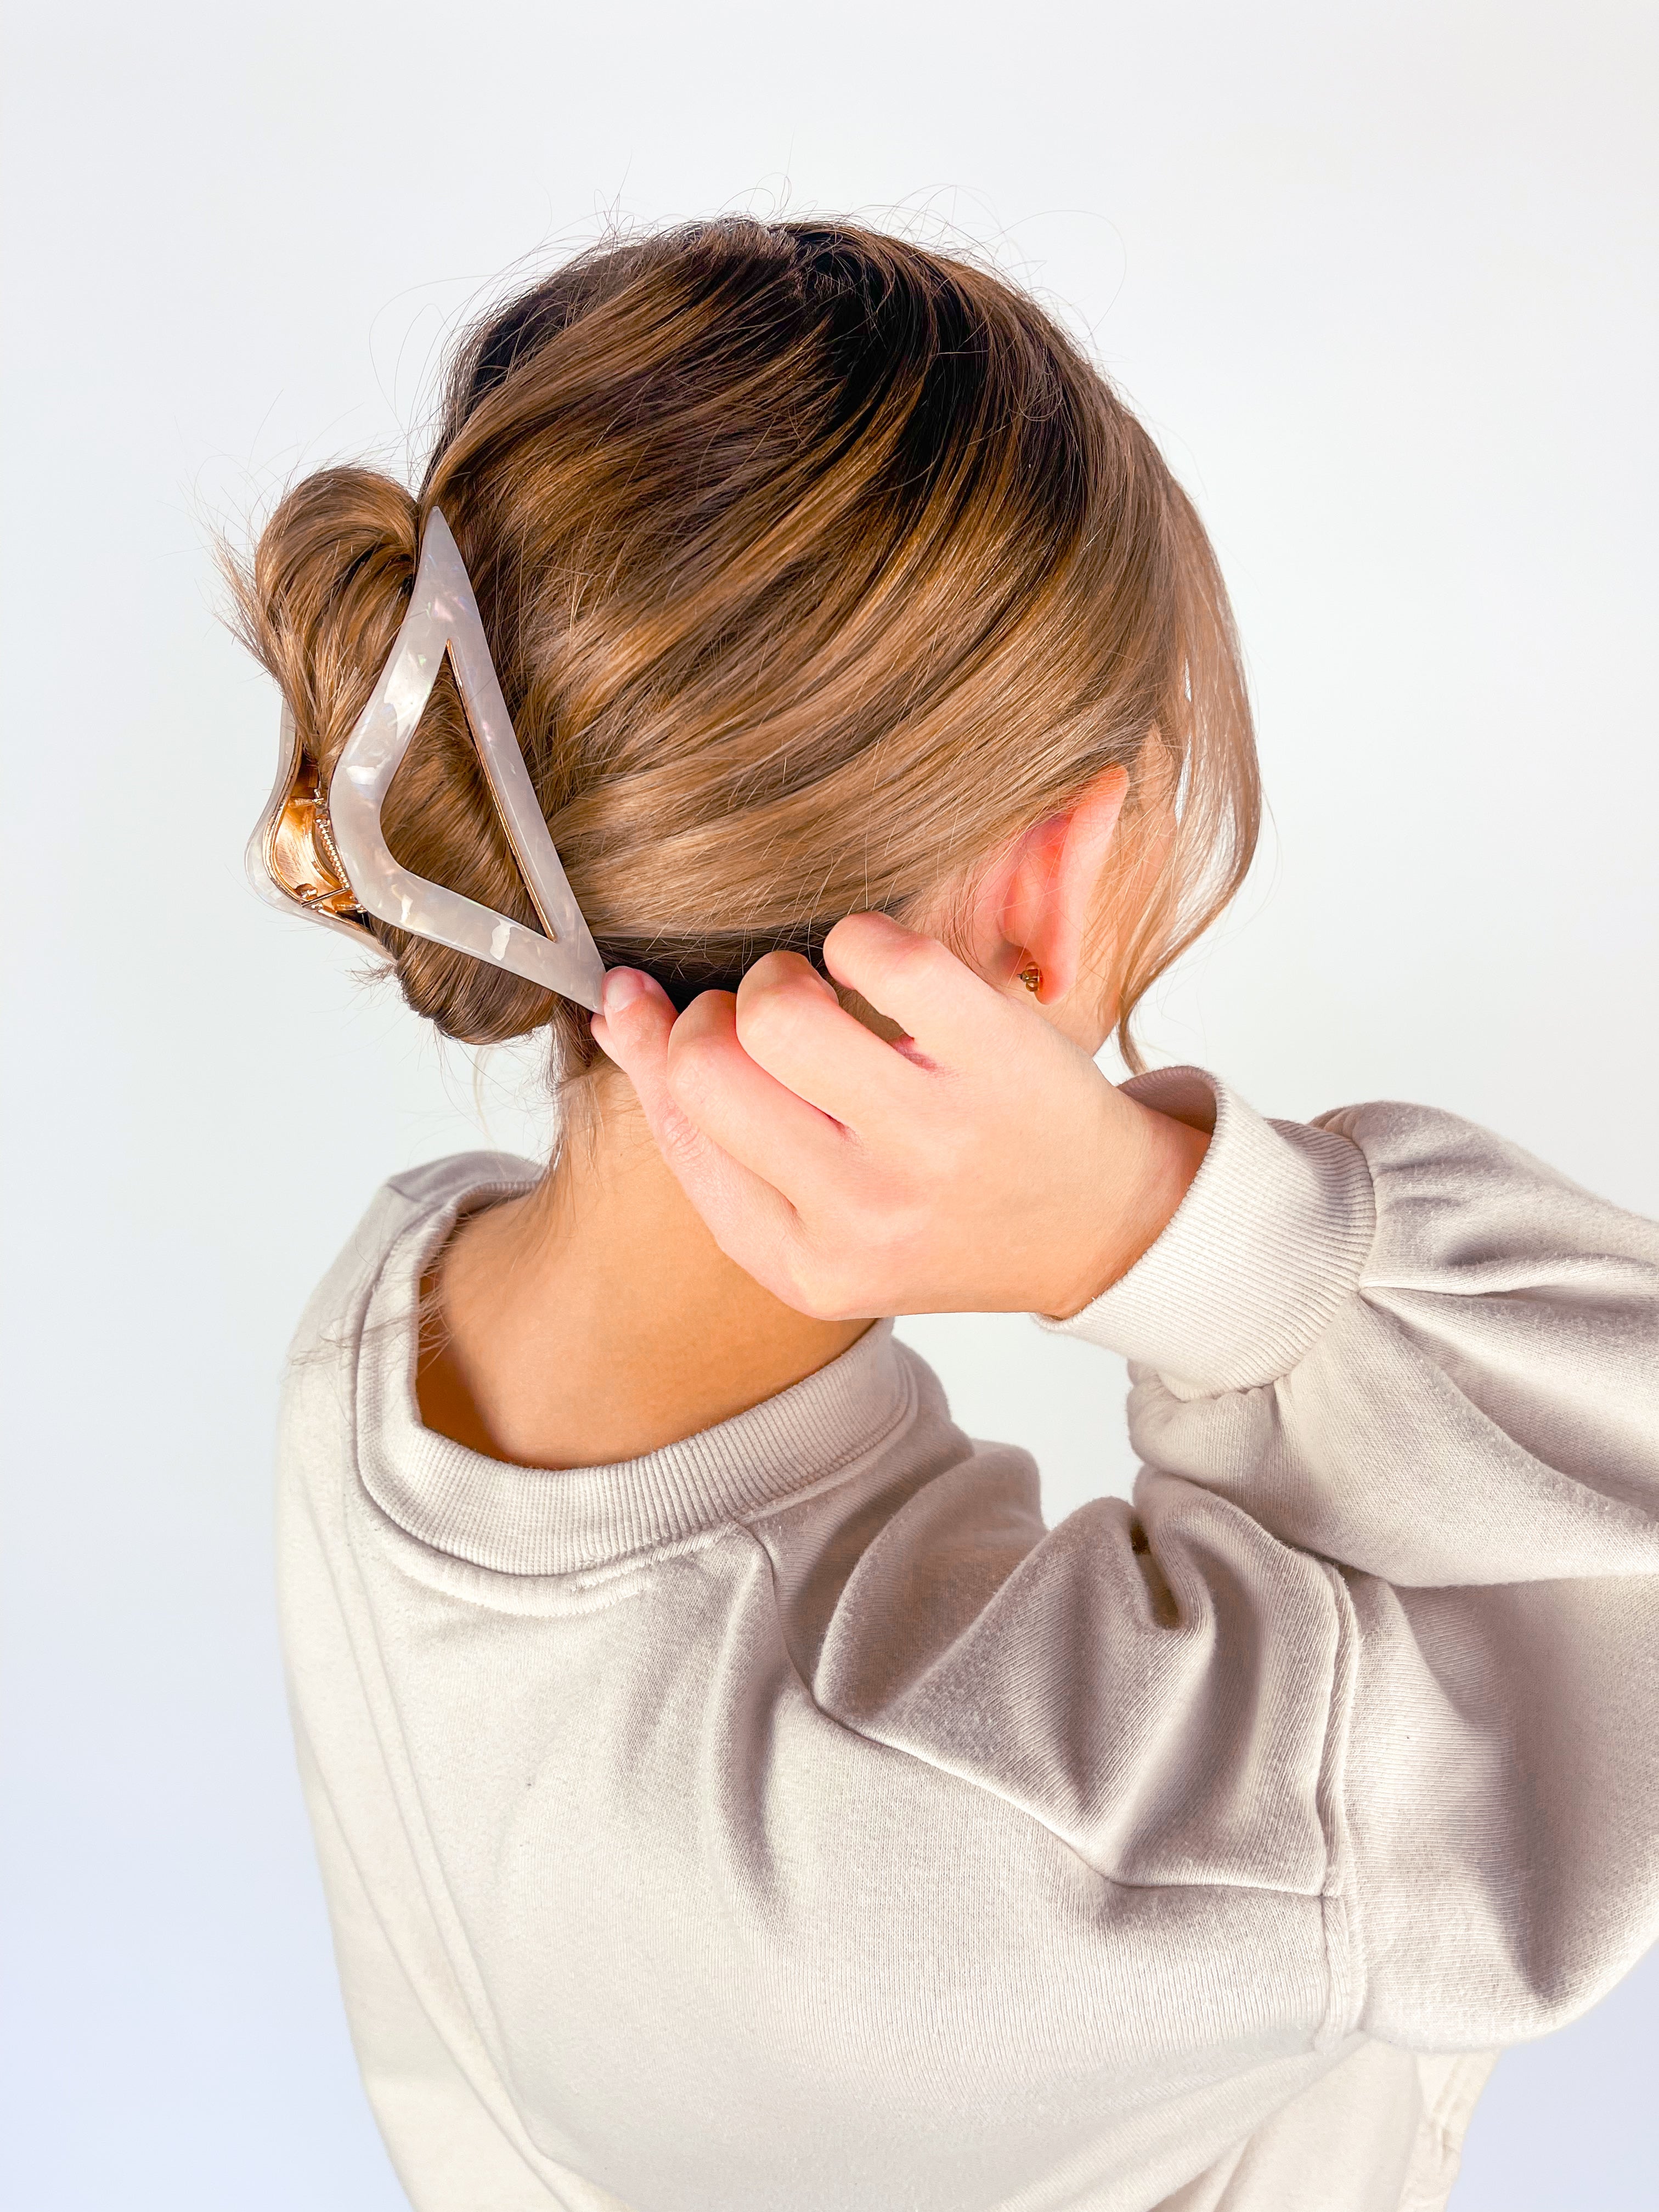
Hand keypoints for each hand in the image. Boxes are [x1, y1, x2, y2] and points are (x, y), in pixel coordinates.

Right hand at [590, 914, 1208, 1320]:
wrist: (1104, 1227)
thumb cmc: (943, 1203)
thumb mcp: (818, 1207)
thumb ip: (709, 1124)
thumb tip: (616, 1005)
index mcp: (803, 1263)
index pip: (676, 1127)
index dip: (655, 1046)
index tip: (664, 1003)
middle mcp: (863, 1217)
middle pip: (710, 1067)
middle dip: (719, 1012)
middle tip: (771, 1015)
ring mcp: (935, 1144)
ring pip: (781, 1011)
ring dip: (785, 973)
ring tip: (824, 991)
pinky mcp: (1000, 1066)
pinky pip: (883, 955)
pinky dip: (864, 936)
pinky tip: (884, 965)